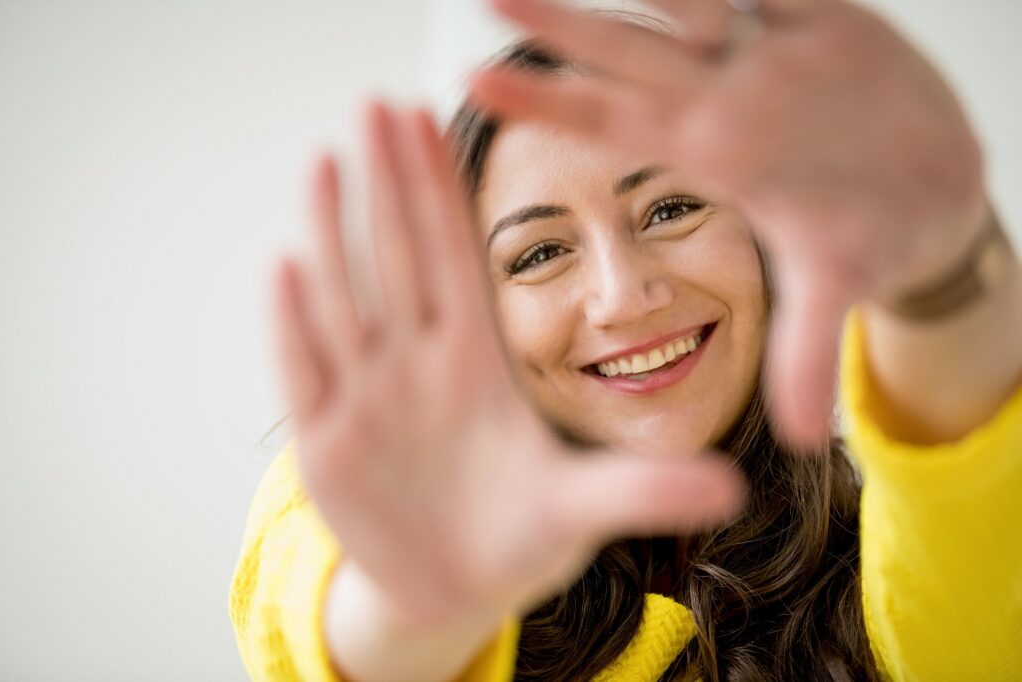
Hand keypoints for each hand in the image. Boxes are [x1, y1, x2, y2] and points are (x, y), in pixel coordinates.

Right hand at [271, 103, 744, 625]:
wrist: (454, 591)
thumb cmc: (520, 537)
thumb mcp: (584, 511)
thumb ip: (645, 491)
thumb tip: (731, 486)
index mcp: (479, 363)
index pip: (457, 257)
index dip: (441, 190)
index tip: (430, 117)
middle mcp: (419, 365)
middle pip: (400, 255)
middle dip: (387, 180)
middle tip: (374, 101)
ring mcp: (368, 399)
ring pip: (346, 298)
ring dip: (334, 229)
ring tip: (325, 158)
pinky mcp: (328, 444)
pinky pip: (306, 371)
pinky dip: (294, 323)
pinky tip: (286, 264)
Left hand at [469, 0, 988, 448]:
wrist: (937, 188)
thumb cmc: (869, 239)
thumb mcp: (835, 289)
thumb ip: (809, 355)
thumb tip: (802, 441)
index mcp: (714, 154)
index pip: (611, 125)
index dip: (546, 102)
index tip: (475, 80)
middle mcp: (726, 98)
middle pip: (625, 52)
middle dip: (559, 22)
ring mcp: (766, 52)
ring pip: (689, 1)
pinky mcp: (821, 15)